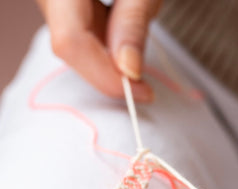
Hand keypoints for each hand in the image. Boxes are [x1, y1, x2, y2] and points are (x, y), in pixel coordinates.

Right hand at [37, 0, 160, 100]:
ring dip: (108, 64)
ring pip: (74, 45)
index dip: (105, 75)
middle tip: (143, 88)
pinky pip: (80, 35)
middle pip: (70, 47)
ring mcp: (54, 0)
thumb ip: (132, 24)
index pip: (71, 41)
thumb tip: (128, 71)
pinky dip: (106, 50)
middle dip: (108, 74)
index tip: (141, 92)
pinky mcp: (65, 6)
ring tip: (137, 67)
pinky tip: (125, 51)